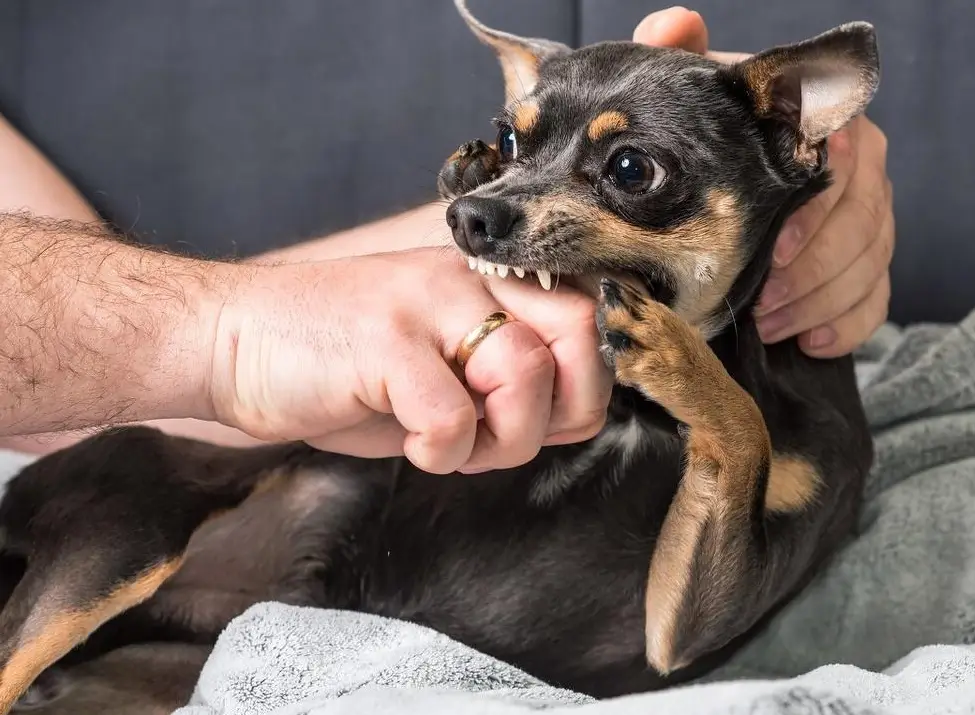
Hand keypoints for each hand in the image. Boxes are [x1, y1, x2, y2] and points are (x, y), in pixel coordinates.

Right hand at [207, 248, 609, 473]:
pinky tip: (408, 443)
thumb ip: (506, 379)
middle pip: (580, 333)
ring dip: (499, 440)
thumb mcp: (437, 363)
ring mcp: (425, 304)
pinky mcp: (384, 342)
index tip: (537, 421)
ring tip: (447, 442)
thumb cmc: (337, 363)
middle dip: (560, 409)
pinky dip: (440, 453)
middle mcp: (465, 279)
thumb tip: (575, 414)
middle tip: (504, 435)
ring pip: (526, 375)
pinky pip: (453, 418)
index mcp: (483, 280)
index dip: (581, 386)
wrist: (231, 341)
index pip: (588, 319)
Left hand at [633, 8, 894, 357]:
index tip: (775, 253)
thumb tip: (677, 24)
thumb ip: (683, 58)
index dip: (815, 216)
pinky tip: (808, 342)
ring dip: (821, 303)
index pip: (846, 166)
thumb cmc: (708, 135)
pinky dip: (846, 325)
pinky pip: (876, 298)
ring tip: (770, 326)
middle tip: (764, 305)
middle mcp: (862, 169)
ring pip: (871, 264)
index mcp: (827, 128)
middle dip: (814, 272)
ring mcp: (868, 217)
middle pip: (865, 222)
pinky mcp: (866, 263)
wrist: (717, 175)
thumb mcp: (692, 97)